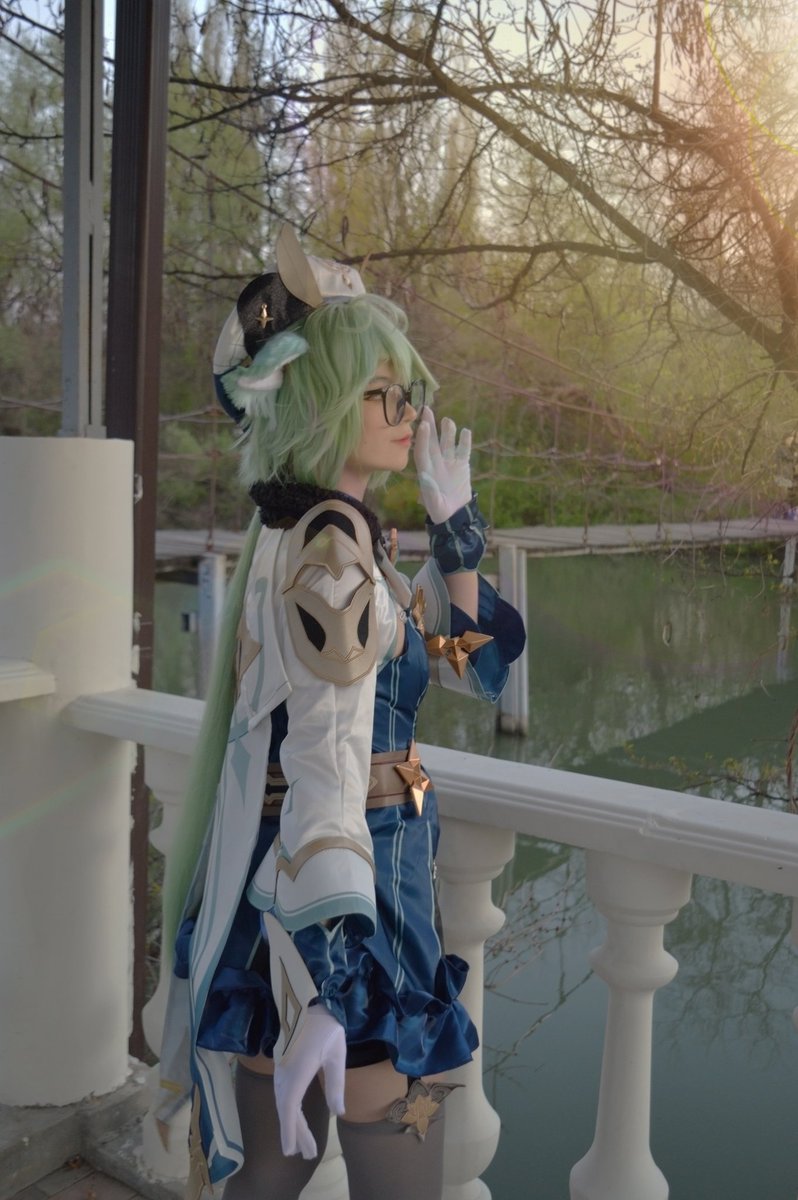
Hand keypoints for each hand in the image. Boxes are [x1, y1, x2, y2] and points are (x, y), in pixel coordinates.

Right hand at [273, 1006, 345, 1157]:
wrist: (305, 1001)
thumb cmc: (325, 1026)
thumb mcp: (337, 1053)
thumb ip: (336, 1084)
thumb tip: (338, 1112)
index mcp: (298, 1072)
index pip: (290, 1108)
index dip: (290, 1131)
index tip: (291, 1151)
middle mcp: (284, 1074)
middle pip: (286, 1109)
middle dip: (295, 1133)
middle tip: (305, 1155)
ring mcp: (280, 1070)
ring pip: (283, 1103)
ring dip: (292, 1124)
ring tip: (301, 1145)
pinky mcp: (281, 1065)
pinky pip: (282, 1094)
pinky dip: (288, 1111)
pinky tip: (295, 1120)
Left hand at [413, 409, 471, 524]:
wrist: (455, 515)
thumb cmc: (440, 510)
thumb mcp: (433, 503)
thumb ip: (429, 491)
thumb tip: (425, 476)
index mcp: (425, 470)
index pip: (422, 451)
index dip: (423, 438)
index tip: (424, 425)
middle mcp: (436, 463)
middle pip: (432, 441)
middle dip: (430, 426)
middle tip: (426, 409)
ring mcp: (449, 462)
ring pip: (448, 443)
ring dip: (447, 432)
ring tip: (448, 421)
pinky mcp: (461, 465)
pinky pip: (463, 450)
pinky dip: (464, 442)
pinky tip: (465, 432)